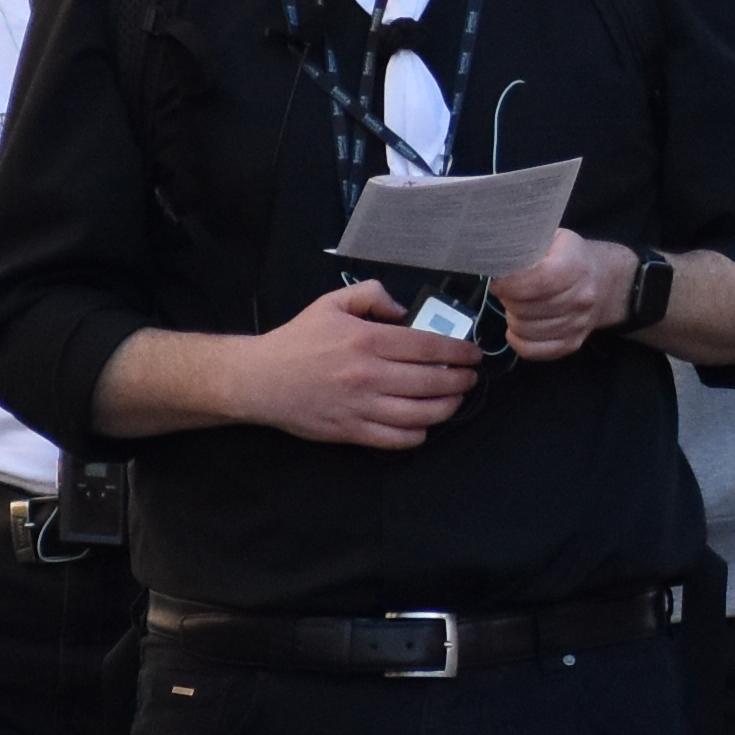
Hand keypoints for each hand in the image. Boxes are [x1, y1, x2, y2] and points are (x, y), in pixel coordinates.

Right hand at [251, 280, 483, 451]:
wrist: (261, 379)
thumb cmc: (298, 340)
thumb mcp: (331, 303)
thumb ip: (370, 295)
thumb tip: (402, 309)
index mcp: (367, 339)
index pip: (427, 346)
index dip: (458, 351)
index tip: (473, 354)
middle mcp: (369, 374)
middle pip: (431, 381)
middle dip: (460, 381)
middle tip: (470, 378)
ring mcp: (361, 406)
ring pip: (420, 414)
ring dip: (446, 408)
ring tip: (454, 400)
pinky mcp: (351, 431)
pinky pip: (396, 439)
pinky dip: (417, 434)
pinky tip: (424, 425)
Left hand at [497, 231, 643, 364]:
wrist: (605, 280)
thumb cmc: (571, 254)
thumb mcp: (554, 237)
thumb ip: (529, 243)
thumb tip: (496, 253)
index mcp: (576, 266)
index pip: (539, 282)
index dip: (511, 284)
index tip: (499, 281)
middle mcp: (581, 298)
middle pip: (528, 308)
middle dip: (508, 300)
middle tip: (506, 290)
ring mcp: (578, 324)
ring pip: (527, 330)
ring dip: (512, 318)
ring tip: (515, 304)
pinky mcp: (572, 343)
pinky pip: (534, 351)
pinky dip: (518, 341)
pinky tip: (515, 328)